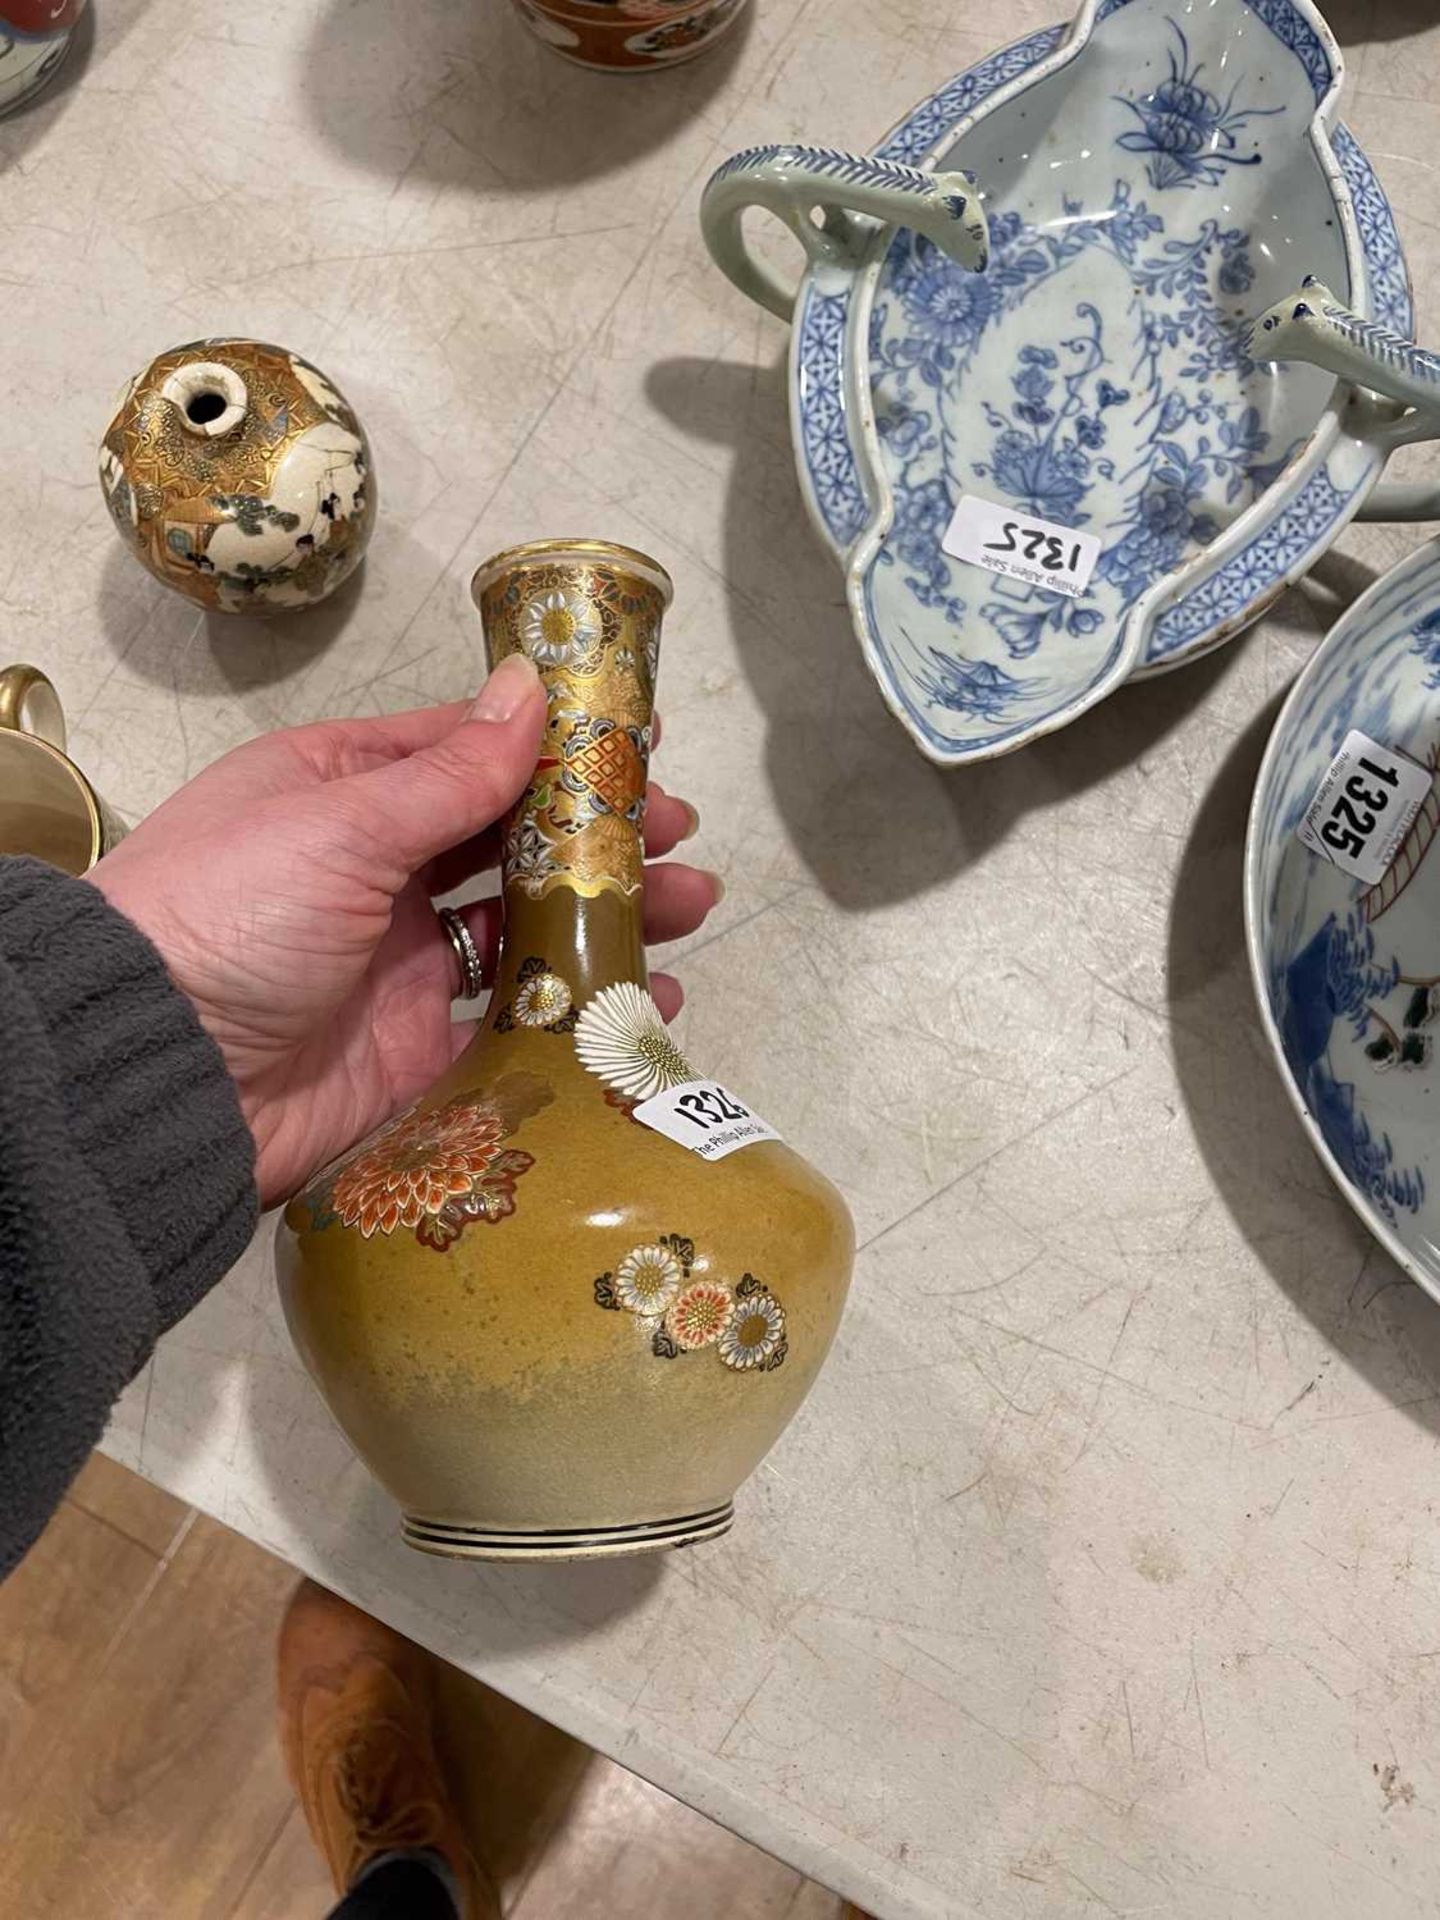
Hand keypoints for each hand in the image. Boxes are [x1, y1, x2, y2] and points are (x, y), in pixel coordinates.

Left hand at [88, 655, 720, 1207]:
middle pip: (507, 842)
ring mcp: (395, 964)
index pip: (464, 752)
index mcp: (341, 793)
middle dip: (596, 835)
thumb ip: (449, 771)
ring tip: (691, 906)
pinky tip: (645, 1002)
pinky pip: (511, 1024)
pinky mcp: (413, 1051)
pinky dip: (576, 1009)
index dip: (552, 746)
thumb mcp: (340, 821)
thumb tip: (531, 688)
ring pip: (522, 929)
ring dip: (604, 915)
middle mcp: (372, 872)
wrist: (157, 1074)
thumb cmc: (231, 913)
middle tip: (679, 832)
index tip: (638, 741)